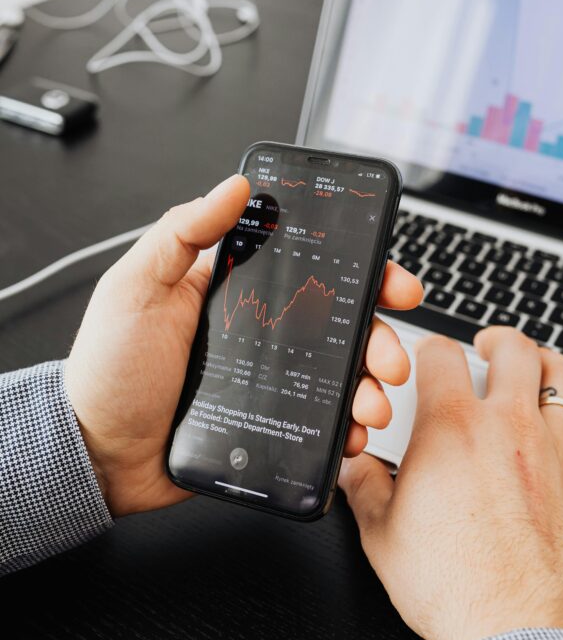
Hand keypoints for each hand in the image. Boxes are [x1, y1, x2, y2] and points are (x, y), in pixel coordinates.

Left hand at [65, 175, 422, 517]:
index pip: (310, 268)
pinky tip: (351, 432)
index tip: (389, 278)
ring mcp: (269, 380)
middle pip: (340, 324)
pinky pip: (320, 424)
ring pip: (339, 376)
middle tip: (390, 355)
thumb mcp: (137, 286)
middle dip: (379, 336)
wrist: (95, 454)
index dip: (359, 269)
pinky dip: (345, 428)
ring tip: (372, 402)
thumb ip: (183, 231)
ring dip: (370, 386)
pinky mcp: (269, 425)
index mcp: (238, 289)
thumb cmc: (109, 368)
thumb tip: (236, 185)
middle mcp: (262, 332)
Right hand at [340, 327, 562, 639]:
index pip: (440, 355)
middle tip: (486, 346)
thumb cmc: (452, 586)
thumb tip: (355, 465)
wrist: (514, 632)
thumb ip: (364, 485)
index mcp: (450, 428)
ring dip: (545, 362)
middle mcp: (506, 427)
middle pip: (513, 350)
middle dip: (496, 340)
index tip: (428, 359)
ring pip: (561, 377)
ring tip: (533, 364)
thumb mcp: (381, 533)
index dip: (429, 349)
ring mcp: (552, 450)